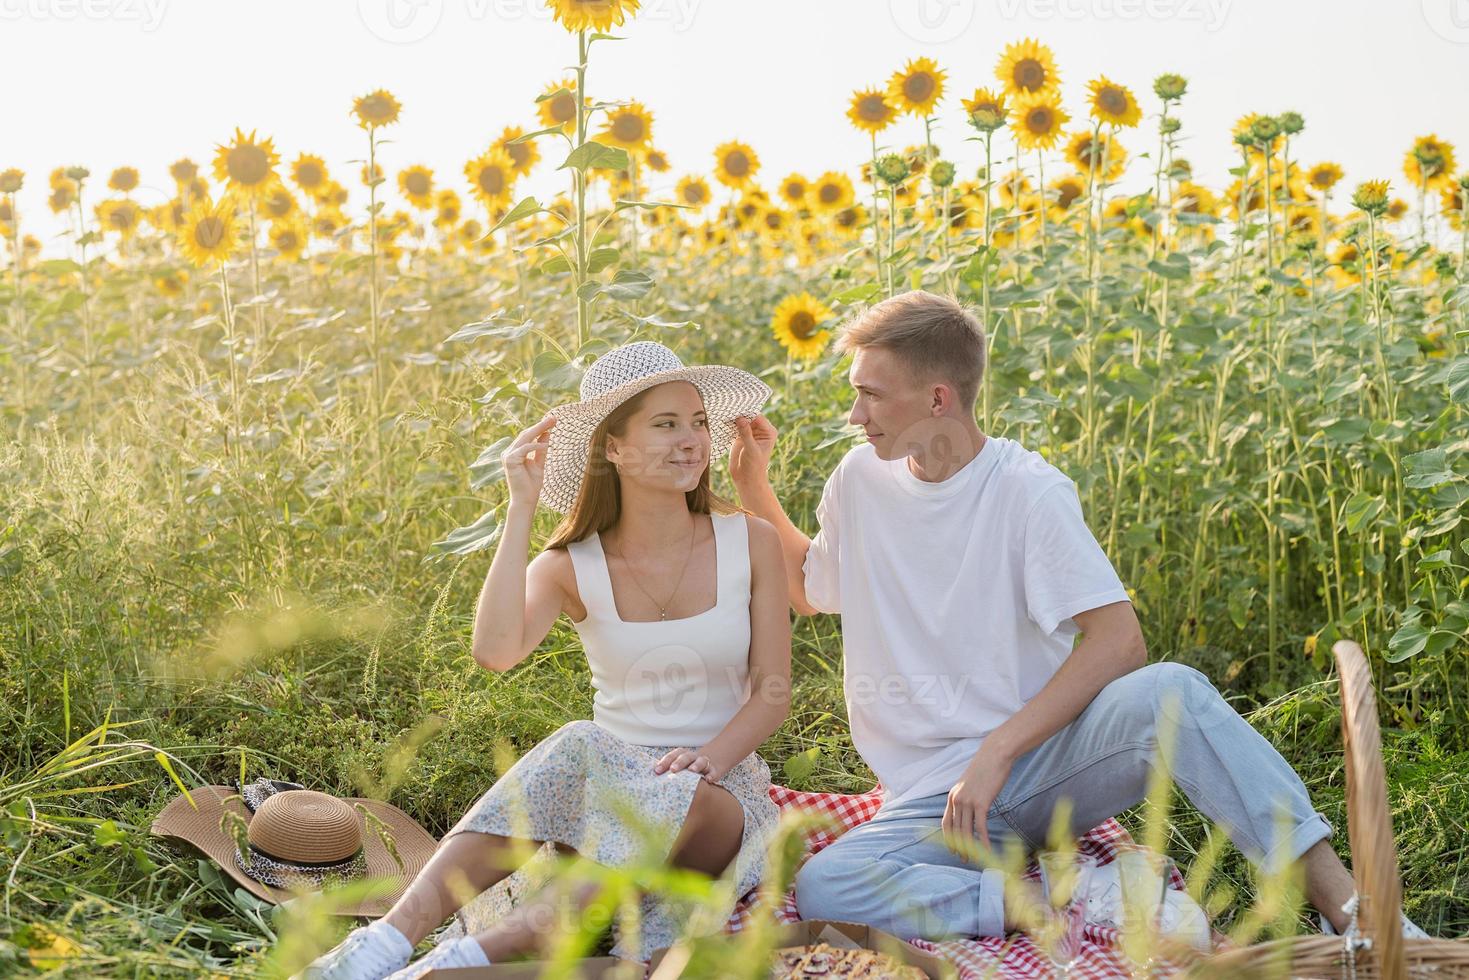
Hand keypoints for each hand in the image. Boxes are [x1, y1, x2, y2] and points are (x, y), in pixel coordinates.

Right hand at [502, 415, 556, 505]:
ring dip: (539, 429)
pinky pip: (525, 449)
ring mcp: (508, 456)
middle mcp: (509, 452)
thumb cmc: (531, 485)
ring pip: (525, 438)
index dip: (540, 427)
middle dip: (541, 425)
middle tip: (554, 418)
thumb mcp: (539, 464)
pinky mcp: (510, 460)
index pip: (528, 436)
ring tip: (552, 424)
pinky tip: (546, 445)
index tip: (553, 420)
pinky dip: (536, 445)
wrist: (525, 500)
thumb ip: (541, 450)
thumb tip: (547, 433)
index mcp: (515, 452)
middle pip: (526, 434)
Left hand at [653, 747, 724, 783]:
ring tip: (691, 770)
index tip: (657, 771)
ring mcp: (705, 763)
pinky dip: (711, 775)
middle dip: (679, 762)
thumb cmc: (691, 767)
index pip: (673, 755)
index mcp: (683, 755)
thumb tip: (652, 779)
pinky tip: (708, 780)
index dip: (665, 762)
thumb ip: (669, 770)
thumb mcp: (681, 766)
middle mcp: (693, 757)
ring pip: (701, 761)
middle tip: (672, 770)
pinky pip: (713, 772)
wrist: (714, 761)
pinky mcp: (715, 770)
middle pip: (686, 756)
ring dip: (696, 765)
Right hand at [729, 415, 776, 489]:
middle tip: (728, 408)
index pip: (758, 416)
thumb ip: (746, 433)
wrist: (746, 478)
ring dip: (733, 417)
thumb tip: (740, 418)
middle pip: (749, 416)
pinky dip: (729, 423)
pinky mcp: (740, 435)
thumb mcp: (751, 449)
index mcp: (769, 431)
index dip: (747, 412)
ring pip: (741, 420)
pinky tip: (723, 419)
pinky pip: (735, 426)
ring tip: (724, 412)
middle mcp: (761, 430)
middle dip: (740, 413)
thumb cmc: (754, 466)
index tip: (736, 409)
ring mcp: (750, 432)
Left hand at [941, 746, 1013, 863]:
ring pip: (966, 831)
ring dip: (970, 848)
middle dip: (959, 847)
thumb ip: (967, 798)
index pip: (946, 822)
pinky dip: (983, 841)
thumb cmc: (985, 768)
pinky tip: (987, 850)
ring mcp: (968, 802)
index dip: (948, 838)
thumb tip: (970, 811)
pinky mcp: (981, 803)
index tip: (953, 849)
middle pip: (955, 830)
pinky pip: (981, 827)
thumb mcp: (970, 784)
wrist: (995, 755)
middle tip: (964, 859)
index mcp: (952, 796)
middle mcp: (957, 800)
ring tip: (974, 859)